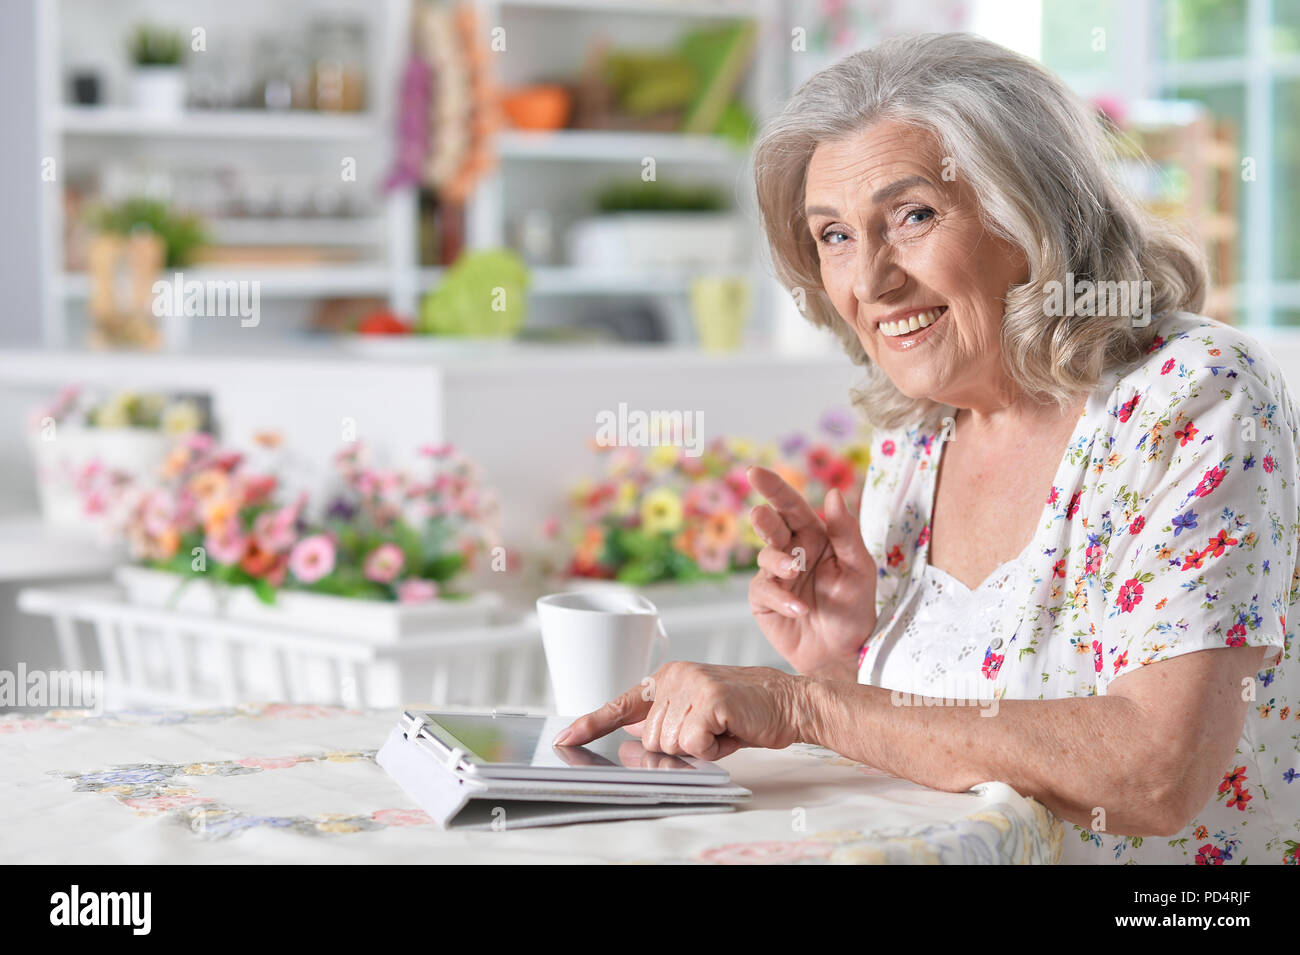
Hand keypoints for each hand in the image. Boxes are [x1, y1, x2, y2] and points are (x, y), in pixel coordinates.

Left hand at [553, 661, 805, 760]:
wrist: (791, 701)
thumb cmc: (747, 713)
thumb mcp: (700, 715)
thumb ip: (667, 723)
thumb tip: (635, 744)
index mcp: (668, 676)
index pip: (622, 703)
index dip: (591, 723)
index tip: (565, 739)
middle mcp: (675, 676)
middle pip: (648, 737)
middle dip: (678, 747)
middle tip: (711, 732)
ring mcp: (691, 685)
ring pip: (667, 744)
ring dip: (696, 748)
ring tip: (722, 729)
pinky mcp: (708, 699)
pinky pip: (691, 745)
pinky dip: (711, 749)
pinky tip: (729, 731)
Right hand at [746, 466, 876, 679]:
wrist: (842, 652)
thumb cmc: (854, 607)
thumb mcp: (859, 567)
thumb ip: (846, 532)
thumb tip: (834, 494)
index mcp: (814, 535)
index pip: (791, 505)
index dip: (773, 487)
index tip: (754, 471)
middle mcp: (791, 550)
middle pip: (770, 524)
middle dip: (764, 518)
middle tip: (761, 516)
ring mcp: (774, 574)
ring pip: (766, 555)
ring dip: (779, 562)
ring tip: (794, 571)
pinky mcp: (764, 600)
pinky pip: (765, 590)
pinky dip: (782, 598)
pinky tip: (798, 608)